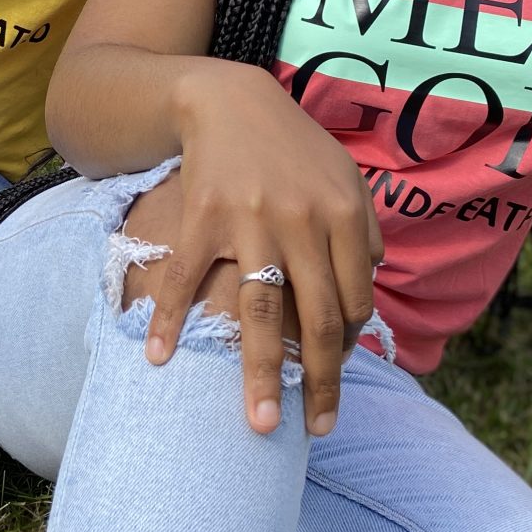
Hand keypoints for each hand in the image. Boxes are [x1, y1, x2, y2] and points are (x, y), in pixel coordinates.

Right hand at [146, 63, 382, 437]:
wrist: (228, 99)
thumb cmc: (290, 146)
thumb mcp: (344, 176)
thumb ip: (366, 229)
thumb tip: (374, 282)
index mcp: (344, 216)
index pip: (354, 302)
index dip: (345, 348)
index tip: (331, 380)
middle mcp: (302, 221)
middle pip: (317, 319)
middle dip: (319, 382)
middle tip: (315, 432)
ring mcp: (250, 220)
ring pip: (259, 311)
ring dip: (259, 374)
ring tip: (259, 425)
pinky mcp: (204, 216)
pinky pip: (188, 277)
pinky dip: (169, 319)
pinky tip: (157, 358)